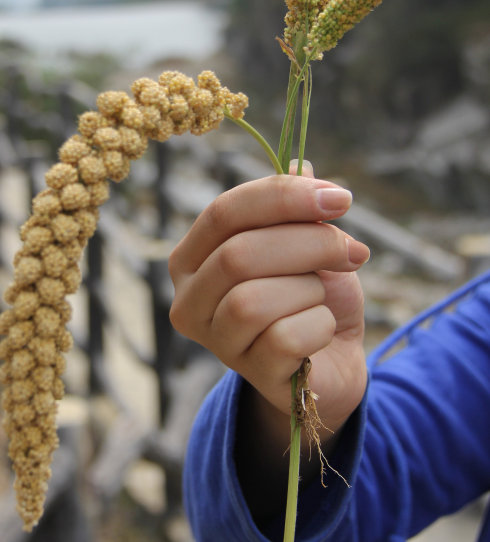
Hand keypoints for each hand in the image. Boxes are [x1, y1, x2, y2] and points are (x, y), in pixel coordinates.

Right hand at [169, 168, 368, 511]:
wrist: (334, 360)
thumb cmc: (309, 296)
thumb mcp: (305, 241)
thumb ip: (296, 206)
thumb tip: (302, 166)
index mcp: (192, 258)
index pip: (223, 213)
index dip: (283, 197)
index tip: (340, 198)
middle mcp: (189, 301)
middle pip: (238, 255)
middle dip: (308, 244)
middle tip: (353, 251)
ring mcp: (215, 342)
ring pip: (253, 300)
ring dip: (309, 289)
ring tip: (322, 296)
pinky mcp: (250, 374)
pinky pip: (284, 338)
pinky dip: (318, 325)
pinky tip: (322, 329)